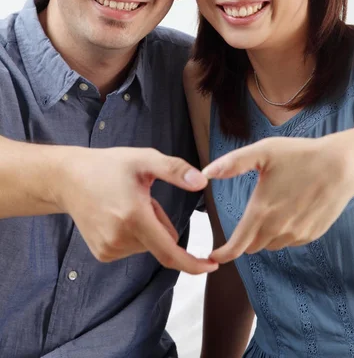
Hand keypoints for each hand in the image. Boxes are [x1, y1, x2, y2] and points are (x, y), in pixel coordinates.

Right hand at [52, 146, 217, 274]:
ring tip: (125, 203)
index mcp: (134, 217)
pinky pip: (133, 247)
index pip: (169, 251)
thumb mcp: (144, 159)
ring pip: (148, 245)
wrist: (68, 179)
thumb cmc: (108, 166)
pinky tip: (117, 214)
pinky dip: (134, 233)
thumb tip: (202, 183)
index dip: (193, 263)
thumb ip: (175, 170)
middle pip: (162, 242)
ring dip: (146, 227)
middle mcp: (120, 238)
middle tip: (141, 197)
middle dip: (160, 221)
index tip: (213, 266)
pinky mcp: (102, 254)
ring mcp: (109, 249)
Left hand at [202, 135, 353, 262]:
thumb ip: (232, 163)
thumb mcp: (263, 152)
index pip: (237, 245)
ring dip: (265, 235)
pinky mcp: (312, 234)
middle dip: (244, 238)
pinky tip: (289, 210)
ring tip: (271, 209)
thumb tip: (206, 173)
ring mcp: (297, 234)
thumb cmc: (300, 155)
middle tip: (247, 218)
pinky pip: (290, 241)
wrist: (341, 166)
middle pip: (252, 246)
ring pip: (271, 245)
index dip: (223, 253)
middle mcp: (278, 229)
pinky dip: (284, 232)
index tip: (214, 255)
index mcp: (261, 211)